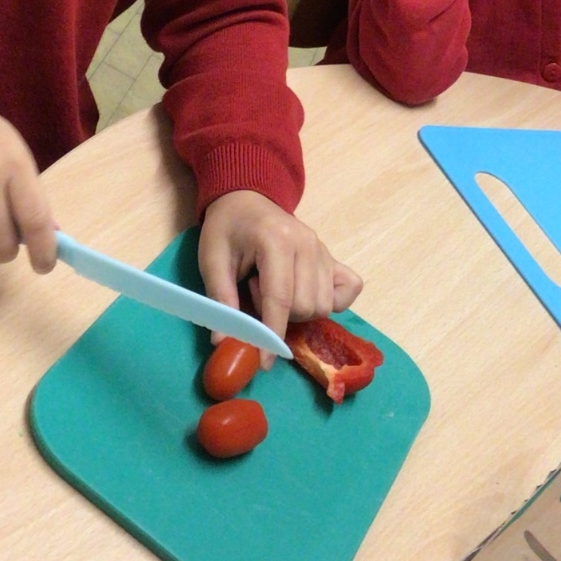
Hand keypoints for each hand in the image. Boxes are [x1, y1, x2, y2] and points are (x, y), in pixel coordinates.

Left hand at [198, 191, 361, 368]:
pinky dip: (330, 302)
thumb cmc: (227, 229)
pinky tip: (304, 294)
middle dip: (279, 316)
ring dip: (298, 311)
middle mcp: (308, 244)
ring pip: (324, 306)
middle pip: (306, 307)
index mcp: (276, 241)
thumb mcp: (212, 259)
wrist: (246, 199)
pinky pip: (348, 290)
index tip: (264, 361)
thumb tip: (224, 341)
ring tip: (274, 289)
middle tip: (256, 292)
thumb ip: (220, 298)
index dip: (272, 334)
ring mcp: (324, 249)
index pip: (281, 299)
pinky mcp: (333, 256)